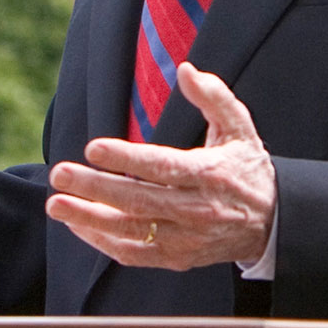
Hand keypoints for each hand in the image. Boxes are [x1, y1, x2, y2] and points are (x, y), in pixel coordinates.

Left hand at [46, 63, 275, 269]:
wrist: (272, 222)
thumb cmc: (247, 168)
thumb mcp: (240, 127)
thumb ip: (214, 96)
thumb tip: (186, 70)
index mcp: (210, 174)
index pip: (163, 166)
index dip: (127, 158)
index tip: (93, 148)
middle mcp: (197, 210)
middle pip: (139, 201)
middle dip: (95, 188)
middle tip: (61, 174)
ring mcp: (186, 238)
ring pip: (131, 231)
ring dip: (89, 219)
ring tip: (56, 204)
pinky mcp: (178, 257)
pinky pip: (135, 254)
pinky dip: (103, 242)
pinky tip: (78, 224)